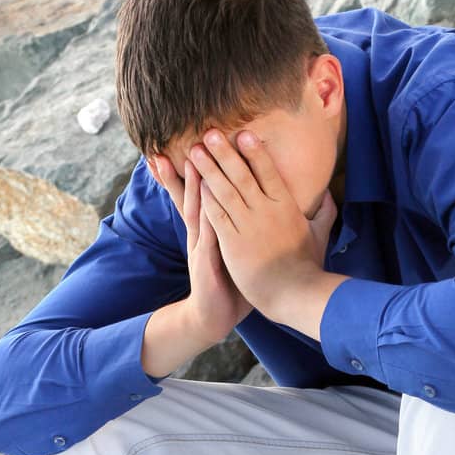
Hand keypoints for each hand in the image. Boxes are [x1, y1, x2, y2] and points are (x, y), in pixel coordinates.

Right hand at [149, 151, 252, 344]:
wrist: (214, 316)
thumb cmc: (233, 285)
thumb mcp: (239, 253)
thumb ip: (248, 231)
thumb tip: (267, 213)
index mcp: (215, 227)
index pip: (209, 192)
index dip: (207, 169)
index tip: (206, 143)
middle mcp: (205, 232)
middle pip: (195, 193)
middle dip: (193, 167)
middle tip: (189, 138)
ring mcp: (202, 244)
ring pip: (195, 207)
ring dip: (192, 182)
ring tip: (187, 157)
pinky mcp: (205, 259)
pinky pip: (205, 231)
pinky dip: (204, 212)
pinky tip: (203, 194)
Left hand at [186, 128, 334, 316]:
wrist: (293, 294)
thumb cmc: (307, 266)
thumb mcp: (319, 235)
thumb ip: (324, 212)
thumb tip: (329, 193)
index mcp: (286, 206)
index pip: (268, 172)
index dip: (255, 152)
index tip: (244, 134)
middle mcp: (266, 211)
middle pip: (241, 175)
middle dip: (224, 152)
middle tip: (209, 133)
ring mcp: (248, 226)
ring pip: (224, 191)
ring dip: (208, 169)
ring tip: (194, 152)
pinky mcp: (233, 243)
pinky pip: (217, 214)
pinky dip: (205, 198)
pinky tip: (195, 184)